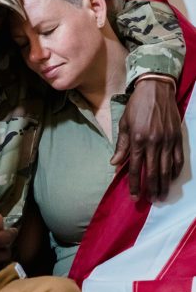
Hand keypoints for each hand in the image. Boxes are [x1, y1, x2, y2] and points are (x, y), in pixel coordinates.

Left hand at [111, 79, 183, 200]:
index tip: (134, 196)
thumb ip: (121, 146)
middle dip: (151, 189)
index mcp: (137, 140)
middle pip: (152, 172)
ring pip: (166, 169)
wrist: (156, 90)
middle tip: (150, 201)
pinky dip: (175, 171)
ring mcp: (167, 141)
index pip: (135, 167)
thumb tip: (115, 164)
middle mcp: (153, 142)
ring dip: (164, 184)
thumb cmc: (136, 107)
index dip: (134, 184)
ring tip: (161, 196)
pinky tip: (171, 179)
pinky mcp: (177, 138)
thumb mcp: (124, 124)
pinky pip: (178, 159)